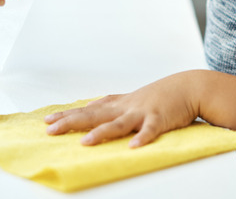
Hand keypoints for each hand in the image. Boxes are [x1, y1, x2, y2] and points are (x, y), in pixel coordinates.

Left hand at [44, 72, 200, 147]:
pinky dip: (142, 138)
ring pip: (119, 124)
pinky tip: (133, 147)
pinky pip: (150, 130)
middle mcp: (126, 107)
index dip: (68, 114)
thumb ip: (112, 103)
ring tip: (85, 142)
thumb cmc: (160, 96)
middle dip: (72, 122)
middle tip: (51, 130)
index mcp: (119, 104)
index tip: (47, 121)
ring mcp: (142, 112)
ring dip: (102, 133)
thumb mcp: (132, 98)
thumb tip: (90, 106)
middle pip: (95, 115)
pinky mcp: (159, 119)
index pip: (88, 109)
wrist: (188, 87)